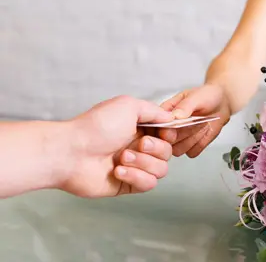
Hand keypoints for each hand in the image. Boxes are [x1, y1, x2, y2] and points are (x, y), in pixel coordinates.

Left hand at [59, 95, 174, 197]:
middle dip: (155, 148)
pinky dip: (137, 177)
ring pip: (161, 170)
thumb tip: (171, 118)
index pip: (168, 134)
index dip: (169, 134)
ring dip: (144, 163)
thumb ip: (154, 110)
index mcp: (139, 127)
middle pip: (168, 152)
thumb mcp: (128, 106)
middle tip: (139, 144)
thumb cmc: (96, 127)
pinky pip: (148, 184)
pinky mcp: (127, 184)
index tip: (163, 132)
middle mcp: (138, 146)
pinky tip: (118, 171)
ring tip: (122, 158)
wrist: (70, 152)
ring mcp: (134, 166)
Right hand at [158, 84, 230, 157]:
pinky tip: (205, 131)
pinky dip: (200, 143)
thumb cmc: (207, 96)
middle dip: (183, 133)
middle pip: (166, 142)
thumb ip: (185, 106)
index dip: (164, 130)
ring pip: (177, 150)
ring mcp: (179, 139)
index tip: (176, 126)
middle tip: (196, 122)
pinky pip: (191, 152)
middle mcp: (169, 128)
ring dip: (193, 138)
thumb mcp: (196, 97)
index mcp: (165, 113)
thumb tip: (175, 116)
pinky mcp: (190, 146)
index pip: (155, 126)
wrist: (221, 104)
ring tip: (202, 124)